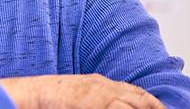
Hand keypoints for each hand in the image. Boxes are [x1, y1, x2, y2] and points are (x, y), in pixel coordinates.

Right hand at [0, 73, 165, 108]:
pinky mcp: (94, 103)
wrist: (33, 94)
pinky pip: (118, 108)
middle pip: (140, 98)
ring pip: (134, 104)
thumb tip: (102, 103)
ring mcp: (100, 96)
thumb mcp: (79, 94)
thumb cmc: (51, 98)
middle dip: (156, 107)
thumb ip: (95, 99)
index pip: (135, 92)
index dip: (152, 102)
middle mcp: (104, 87)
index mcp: (101, 84)